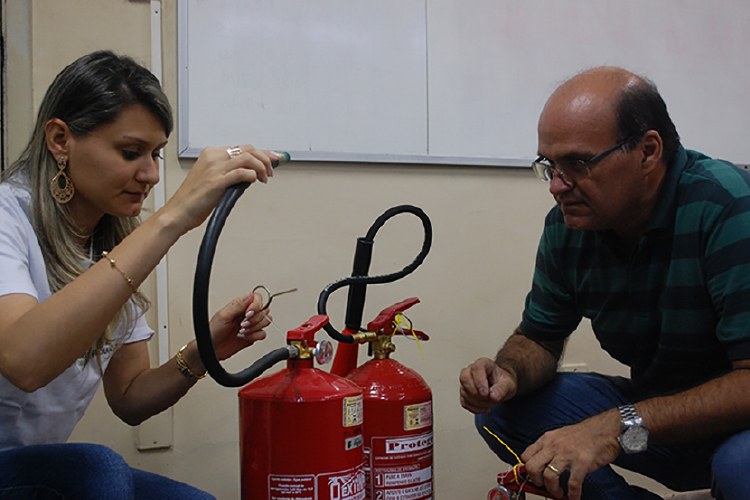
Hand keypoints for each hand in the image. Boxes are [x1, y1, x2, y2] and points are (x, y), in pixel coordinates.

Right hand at [162, 145, 276, 234]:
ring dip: (261, 167)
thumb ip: (229, 173)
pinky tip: (254, 181)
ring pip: (248, 158)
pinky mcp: (216, 181)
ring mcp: (214, 168)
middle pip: (248, 149)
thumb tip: (251, 173)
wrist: (178, 212)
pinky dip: (252, 175)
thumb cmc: (194, 200)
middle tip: (272, 170)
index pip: (243, 147)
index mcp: (211, 153)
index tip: (273, 159)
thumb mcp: (213, 179)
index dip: (261, 153)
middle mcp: (213, 157)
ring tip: (264, 178)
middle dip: (265, 158)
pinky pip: (242, 173)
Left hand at [209, 289, 271, 360]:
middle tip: (242, 324)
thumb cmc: (213, 331)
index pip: (257, 299)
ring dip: (254, 328)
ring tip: (242, 331)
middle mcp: (247, 313)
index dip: (256, 306)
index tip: (248, 314)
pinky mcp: (253, 335)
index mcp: (240, 305)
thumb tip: (250, 294)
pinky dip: (254, 336)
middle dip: (254, 319)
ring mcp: (251, 325)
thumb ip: (238, 305)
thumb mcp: (224, 315)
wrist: (212, 349)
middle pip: (264, 310)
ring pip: (266, 322)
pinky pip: (263, 334)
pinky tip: (244, 337)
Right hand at [459, 357, 516, 413]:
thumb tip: (493, 396)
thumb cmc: (504, 382)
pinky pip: (464, 402)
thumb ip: (502, 389)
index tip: (486, 394)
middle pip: (464, 379)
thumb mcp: (508, 384)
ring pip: (464, 392)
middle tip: (489, 398)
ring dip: (478, 402)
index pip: (476, 369)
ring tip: (491, 402)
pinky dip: (475, 408)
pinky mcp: (464, 392)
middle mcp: (471, 370)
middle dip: (476, 393)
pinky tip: (485, 408)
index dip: (479, 382)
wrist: (501, 386)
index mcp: (483, 364)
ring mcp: (465, 381)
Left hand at [520, 410, 621, 499]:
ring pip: (549, 476)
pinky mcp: (582, 462)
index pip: (525, 456)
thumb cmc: (585, 434)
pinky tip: (574, 497)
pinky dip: (573, 494)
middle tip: (544, 487)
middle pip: (532, 467)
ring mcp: (568, 453)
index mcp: (547, 439)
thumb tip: (541, 464)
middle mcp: (554, 445)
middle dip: (536, 482)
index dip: (527, 470)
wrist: (606, 429)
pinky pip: (573, 483)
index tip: (534, 478)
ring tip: (560, 494)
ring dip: (553, 490)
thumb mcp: (560, 436)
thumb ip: (549, 448)